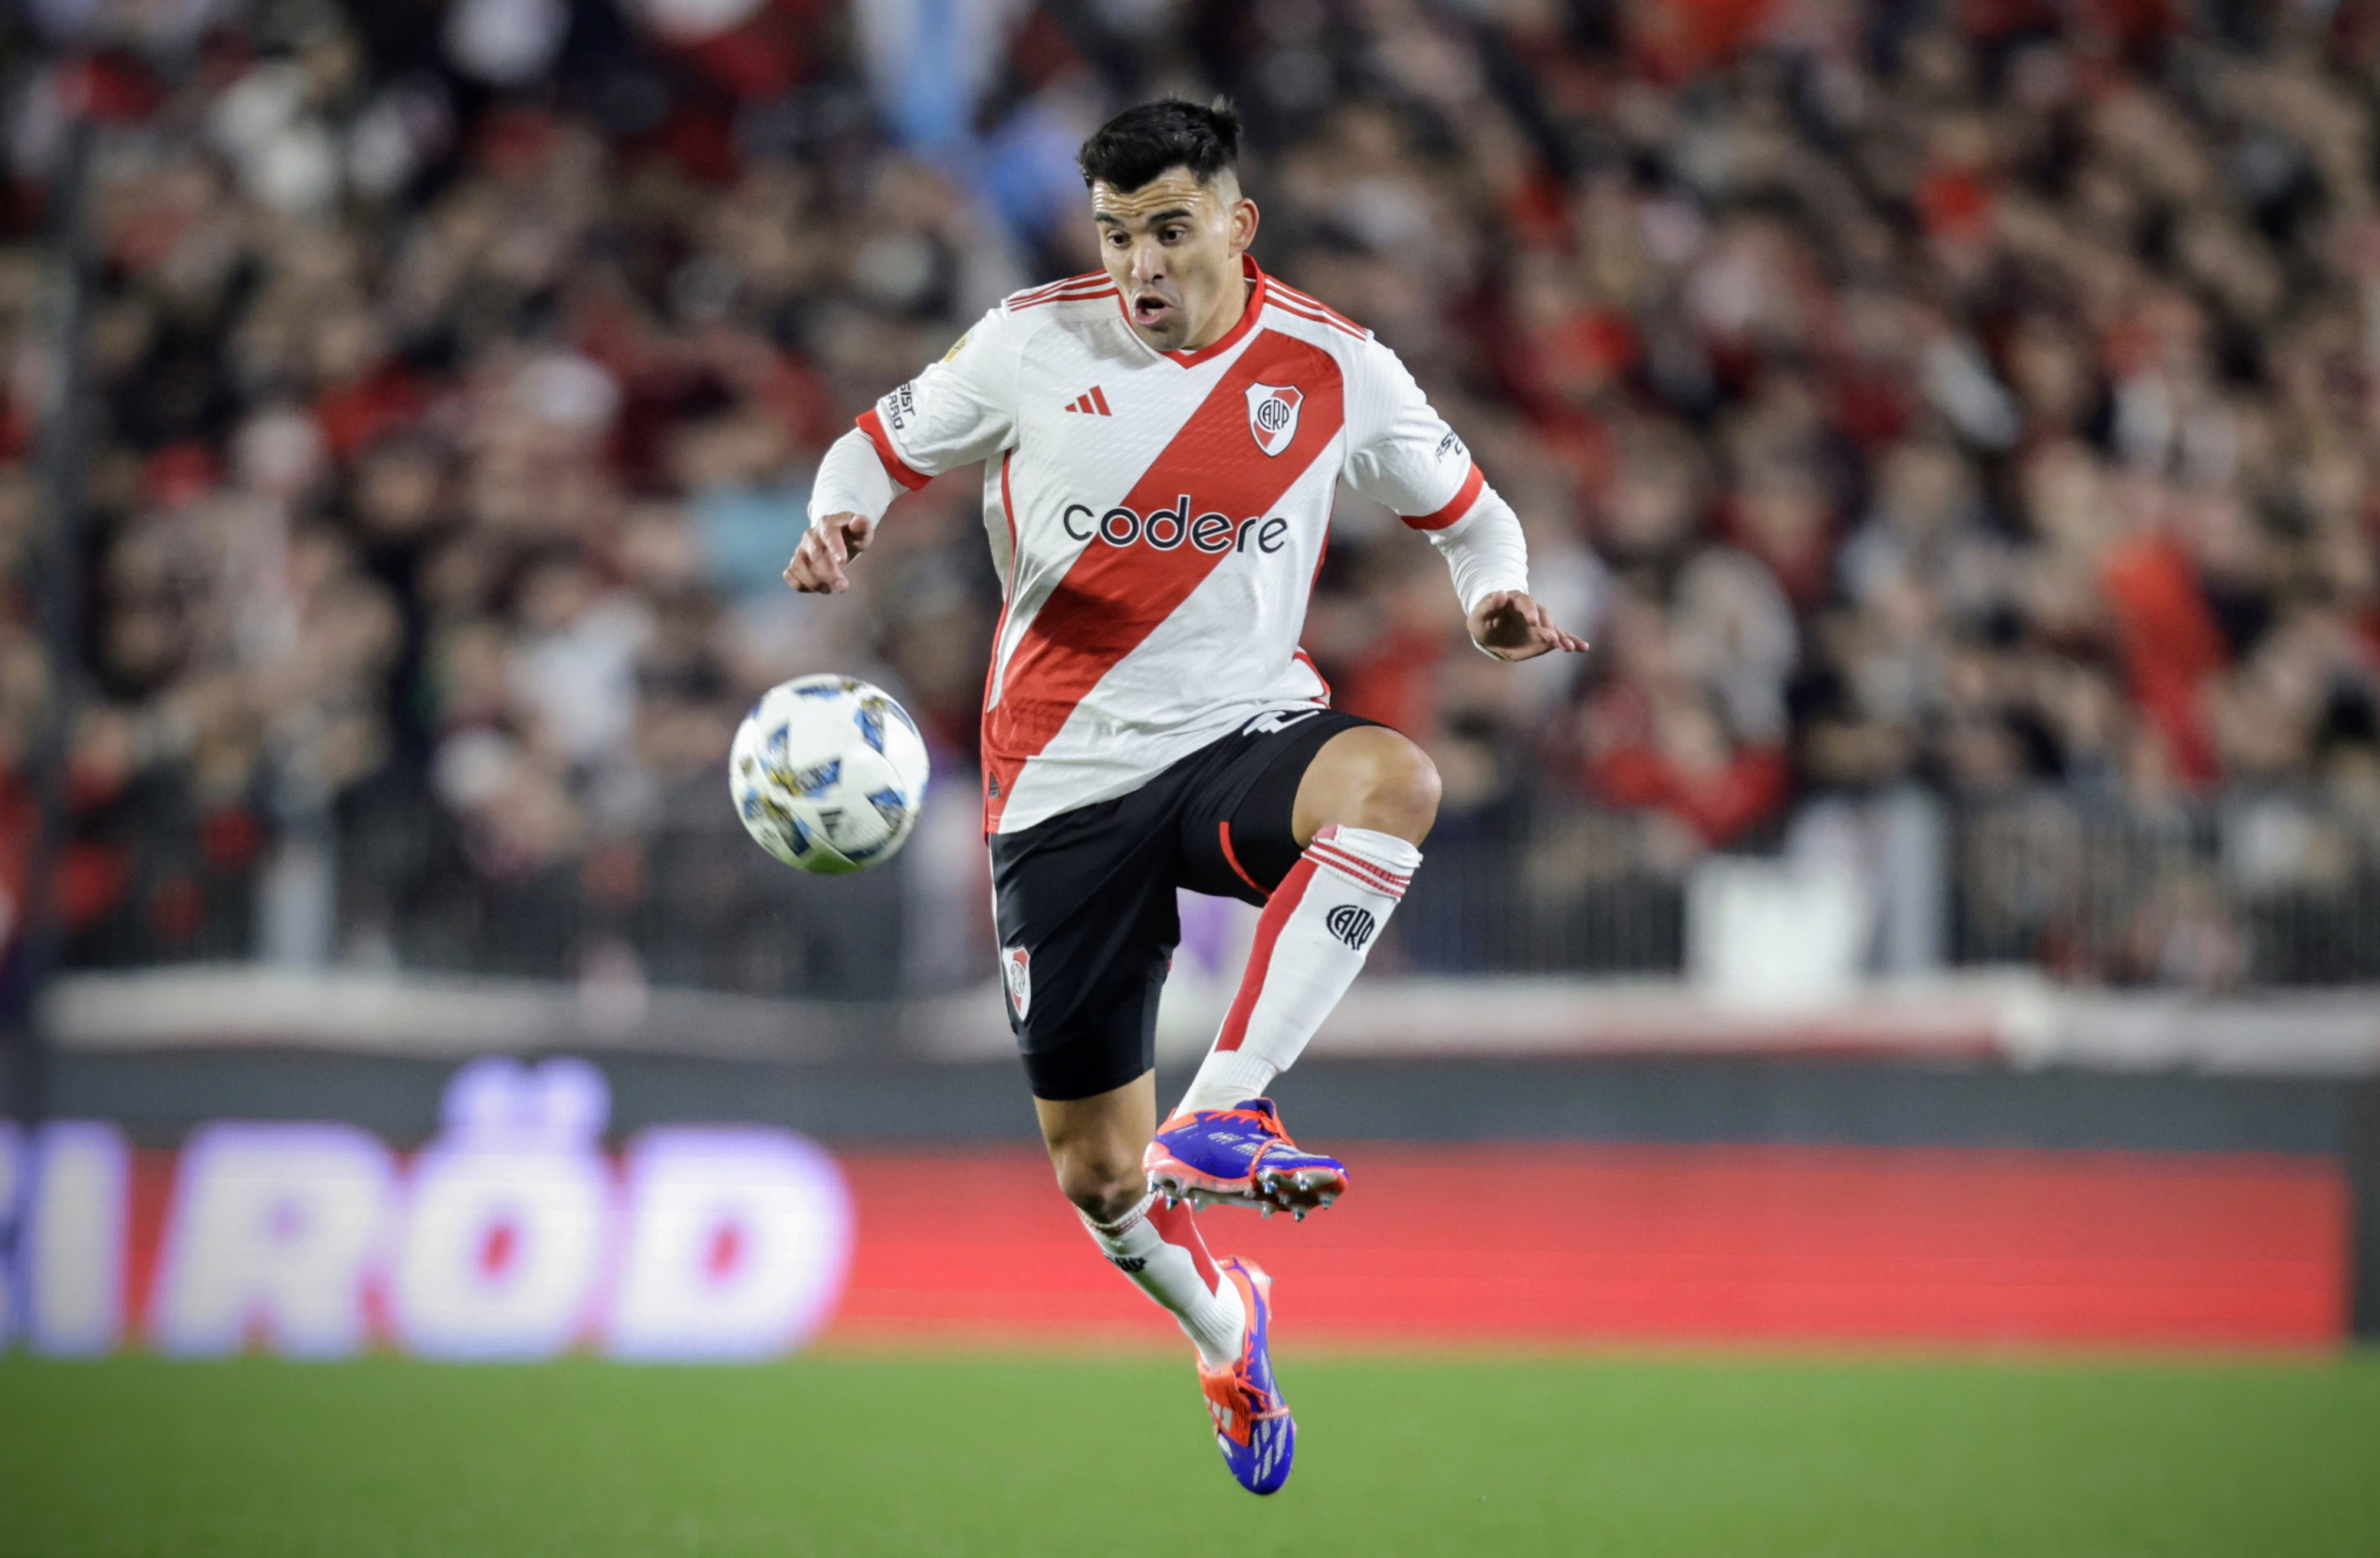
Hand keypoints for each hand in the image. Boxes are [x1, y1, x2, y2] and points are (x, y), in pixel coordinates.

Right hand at [784, 513, 875, 593]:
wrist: (836, 539)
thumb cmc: (851, 537)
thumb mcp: (861, 531)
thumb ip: (863, 526)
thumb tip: (861, 520)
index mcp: (828, 524)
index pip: (828, 532)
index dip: (835, 547)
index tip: (843, 561)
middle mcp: (811, 535)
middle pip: (815, 554)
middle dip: (829, 573)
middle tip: (843, 587)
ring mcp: (801, 549)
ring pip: (799, 565)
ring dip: (814, 582)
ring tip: (830, 589)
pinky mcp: (795, 562)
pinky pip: (791, 574)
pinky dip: (801, 585)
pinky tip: (816, 588)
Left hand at [1466, 590, 1588, 660]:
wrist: (1490, 635)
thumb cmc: (1482, 623)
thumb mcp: (1478, 617)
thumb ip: (1487, 606)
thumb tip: (1500, 594)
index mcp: (1516, 601)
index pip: (1526, 603)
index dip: (1530, 610)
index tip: (1533, 620)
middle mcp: (1532, 610)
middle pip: (1543, 615)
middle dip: (1548, 626)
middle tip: (1552, 636)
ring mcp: (1540, 623)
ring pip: (1553, 628)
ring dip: (1561, 637)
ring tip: (1569, 647)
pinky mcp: (1545, 636)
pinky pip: (1561, 638)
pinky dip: (1572, 641)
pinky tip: (1583, 648)